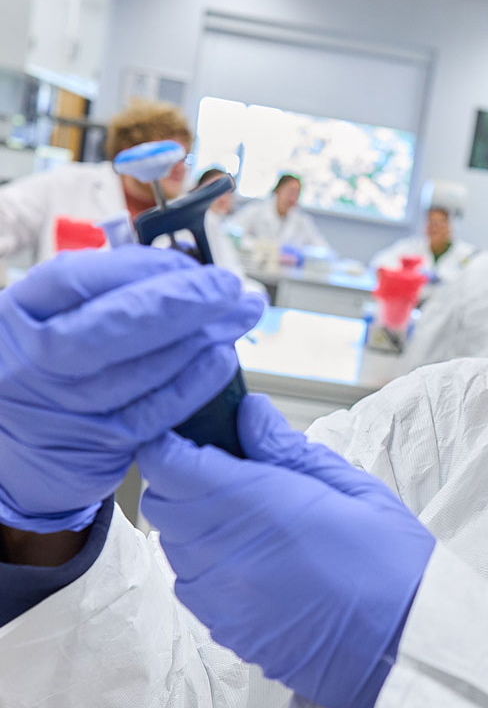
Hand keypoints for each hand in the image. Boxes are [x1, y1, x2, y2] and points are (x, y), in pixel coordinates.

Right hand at [0, 246, 262, 532]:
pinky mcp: (100, 442)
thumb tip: (180, 264)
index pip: (75, 279)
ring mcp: (66, 405)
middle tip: (229, 287)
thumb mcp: (52, 321)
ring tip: (238, 316)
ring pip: (142, 368)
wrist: (16, 454)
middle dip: (183, 301)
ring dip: (202, 338)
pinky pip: (157, 410)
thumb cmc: (46, 370)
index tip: (189, 262)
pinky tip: (222, 358)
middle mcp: (33, 362)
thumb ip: (105, 291)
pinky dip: (196, 382)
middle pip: (113, 324)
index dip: (140, 266)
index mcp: (17, 316)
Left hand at [137, 394, 435, 707]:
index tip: (192, 430)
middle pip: (162, 501)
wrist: (402, 643)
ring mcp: (222, 596)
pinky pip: (190, 582)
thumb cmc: (391, 565)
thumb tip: (250, 413)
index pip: (173, 464)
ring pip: (172, 542)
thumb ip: (289, 449)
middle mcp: (228, 553)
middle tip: (226, 467)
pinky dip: (204, 559)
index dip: (172, 440)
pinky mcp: (226, 627)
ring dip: (193, 519)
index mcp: (263, 507)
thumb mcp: (354, 489)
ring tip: (245, 513)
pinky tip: (250, 553)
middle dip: (181, 476)